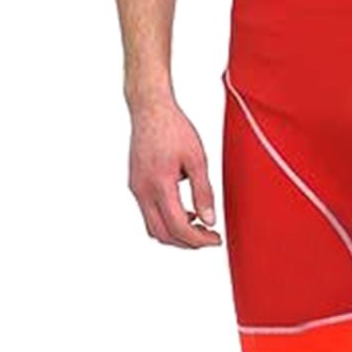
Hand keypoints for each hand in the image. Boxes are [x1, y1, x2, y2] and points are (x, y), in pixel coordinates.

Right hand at [128, 97, 221, 247]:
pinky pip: (148, 213)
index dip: (198, 240)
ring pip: (152, 227)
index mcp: (160, 185)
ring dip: (175, 233)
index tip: (215, 239)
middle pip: (162, 234)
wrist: (150, 109)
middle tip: (209, 238)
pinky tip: (183, 210)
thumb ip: (203, 192)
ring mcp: (136, 188)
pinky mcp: (135, 183)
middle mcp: (142, 191)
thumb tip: (210, 220)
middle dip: (187, 242)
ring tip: (198, 225)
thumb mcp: (197, 159)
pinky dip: (165, 220)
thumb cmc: (174, 128)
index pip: (177, 227)